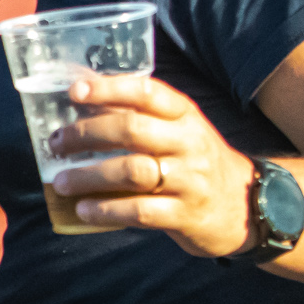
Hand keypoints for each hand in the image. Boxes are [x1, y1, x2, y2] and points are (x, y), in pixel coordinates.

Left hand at [48, 75, 258, 257]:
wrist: (248, 206)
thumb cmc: (195, 163)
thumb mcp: (179, 132)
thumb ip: (139, 117)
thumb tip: (81, 101)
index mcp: (185, 116)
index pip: (147, 92)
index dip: (109, 89)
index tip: (75, 92)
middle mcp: (190, 143)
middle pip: (132, 130)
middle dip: (85, 134)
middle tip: (55, 144)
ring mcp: (190, 180)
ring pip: (131, 171)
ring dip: (88, 176)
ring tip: (61, 182)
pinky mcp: (186, 214)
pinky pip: (140, 211)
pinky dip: (106, 210)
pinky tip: (84, 210)